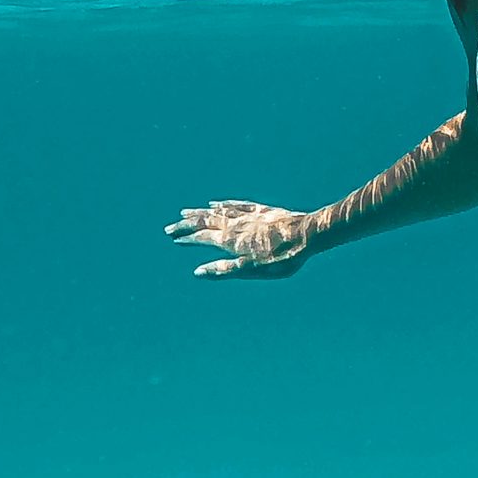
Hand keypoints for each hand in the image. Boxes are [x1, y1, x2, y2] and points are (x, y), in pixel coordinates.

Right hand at [164, 199, 315, 278]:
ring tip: (187, 212)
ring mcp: (248, 215)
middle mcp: (235, 224)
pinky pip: (236, 205)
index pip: (202, 237)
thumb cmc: (282, 258)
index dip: (188, 238)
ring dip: (200, 213)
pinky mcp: (261, 210)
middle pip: (205, 222)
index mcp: (231, 240)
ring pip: (218, 212)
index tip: (173, 238)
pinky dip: (223, 205)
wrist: (308, 233)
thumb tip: (197, 273)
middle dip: (187, 224)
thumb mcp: (252, 270)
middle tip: (170, 227)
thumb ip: (224, 271)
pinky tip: (217, 203)